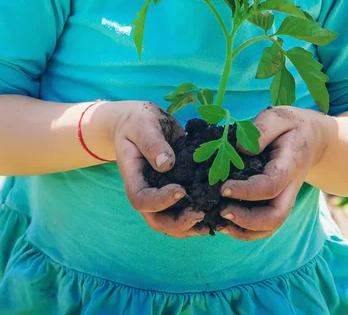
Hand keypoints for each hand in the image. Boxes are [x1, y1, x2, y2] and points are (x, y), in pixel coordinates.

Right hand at [112, 100, 209, 237]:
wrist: (139, 121)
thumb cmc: (139, 121)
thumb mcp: (144, 126)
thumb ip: (153, 143)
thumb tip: (166, 164)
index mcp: (133, 176)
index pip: (141, 199)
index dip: (160, 201)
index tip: (181, 190)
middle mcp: (146, 189)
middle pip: (156, 220)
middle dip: (178, 223)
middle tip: (200, 214)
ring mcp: (160, 191)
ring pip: (170, 221)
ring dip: (189, 226)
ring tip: (210, 221)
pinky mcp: (174, 187)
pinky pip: (182, 209)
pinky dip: (196, 215)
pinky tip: (214, 213)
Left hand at [218, 106, 328, 240]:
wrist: (313, 137)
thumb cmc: (292, 125)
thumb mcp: (278, 116)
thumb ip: (261, 130)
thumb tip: (239, 149)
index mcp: (290, 164)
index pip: (271, 185)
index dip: (246, 191)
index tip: (223, 186)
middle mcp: (290, 187)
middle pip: (275, 217)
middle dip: (246, 220)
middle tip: (220, 210)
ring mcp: (284, 198)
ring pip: (270, 227)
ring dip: (244, 231)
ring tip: (218, 222)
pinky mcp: (275, 202)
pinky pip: (264, 225)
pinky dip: (245, 230)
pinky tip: (224, 222)